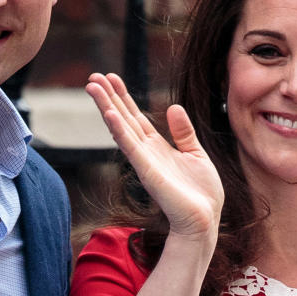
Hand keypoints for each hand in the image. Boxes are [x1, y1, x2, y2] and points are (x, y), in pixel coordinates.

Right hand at [86, 73, 222, 241]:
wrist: (204, 219)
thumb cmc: (201, 193)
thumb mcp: (196, 154)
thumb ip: (183, 132)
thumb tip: (173, 108)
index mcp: (157, 146)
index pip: (135, 116)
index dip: (123, 97)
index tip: (111, 77)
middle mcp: (145, 151)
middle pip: (122, 118)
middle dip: (108, 97)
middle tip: (92, 76)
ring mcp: (143, 161)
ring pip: (120, 128)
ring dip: (106, 106)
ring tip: (92, 86)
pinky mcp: (147, 171)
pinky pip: (130, 147)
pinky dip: (119, 130)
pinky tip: (109, 114)